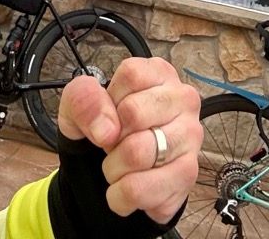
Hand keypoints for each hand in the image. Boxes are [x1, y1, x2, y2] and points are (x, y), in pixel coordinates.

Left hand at [58, 57, 201, 222]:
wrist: (113, 170)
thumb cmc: (105, 128)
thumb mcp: (78, 105)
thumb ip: (82, 99)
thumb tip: (106, 128)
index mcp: (159, 73)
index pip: (131, 76)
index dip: (110, 100)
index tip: (110, 113)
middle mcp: (183, 99)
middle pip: (134, 113)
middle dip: (110, 137)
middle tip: (114, 142)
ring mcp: (190, 135)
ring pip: (137, 153)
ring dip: (113, 167)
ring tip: (119, 165)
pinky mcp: (188, 172)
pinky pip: (140, 188)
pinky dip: (120, 194)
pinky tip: (126, 185)